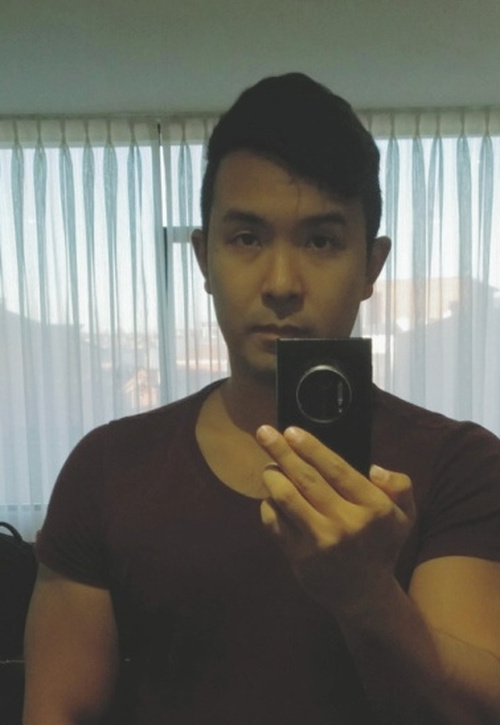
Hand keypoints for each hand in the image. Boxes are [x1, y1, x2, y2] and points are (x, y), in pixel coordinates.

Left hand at [256, 425, 415, 614]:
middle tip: (264, 433)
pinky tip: (271, 497)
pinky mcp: (299, 557)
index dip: (311, 447)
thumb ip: (399, 486)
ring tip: (269, 467)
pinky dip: (268, 505)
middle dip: (282, 452)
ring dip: (272, 477)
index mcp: (373, 508)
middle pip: (306, 479)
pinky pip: (274, 522)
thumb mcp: (404, 515)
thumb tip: (374, 468)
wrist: (364, 595)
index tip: (292, 431)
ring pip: (286, 498)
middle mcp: (346, 523)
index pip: (337, 469)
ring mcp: (320, 541)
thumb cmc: (380, 544)